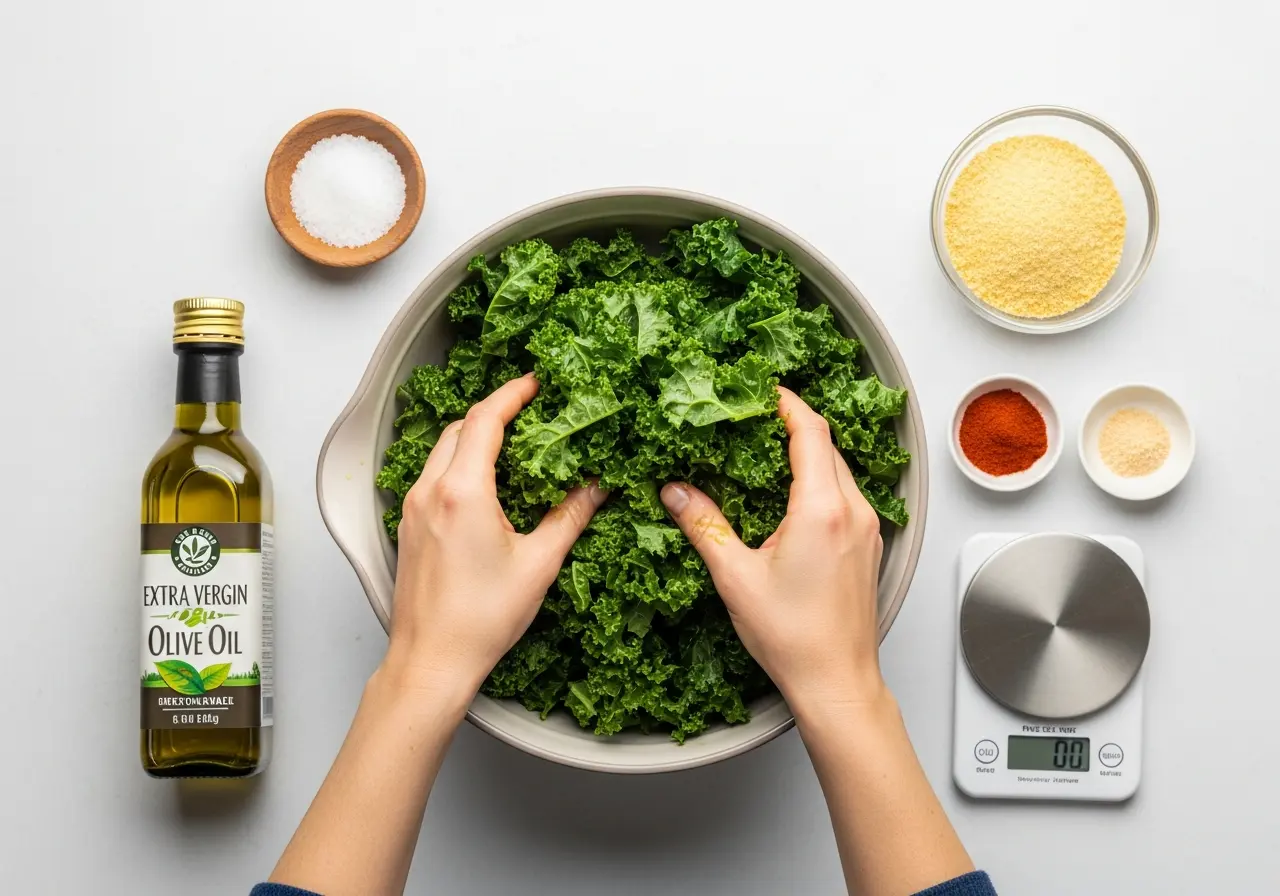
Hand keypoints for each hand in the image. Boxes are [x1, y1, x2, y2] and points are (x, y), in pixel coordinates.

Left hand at [384, 373, 607, 702]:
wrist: (431, 661)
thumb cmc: (480, 620)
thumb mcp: (540, 563)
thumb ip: (571, 515)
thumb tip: (597, 486)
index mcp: (462, 491)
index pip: (485, 419)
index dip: (512, 394)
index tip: (536, 383)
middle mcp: (430, 492)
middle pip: (459, 427)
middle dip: (494, 411)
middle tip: (530, 409)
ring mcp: (414, 509)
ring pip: (442, 450)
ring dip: (474, 436)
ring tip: (513, 441)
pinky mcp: (410, 528)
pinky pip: (433, 476)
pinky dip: (459, 463)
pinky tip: (487, 482)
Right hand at [660, 387, 883, 711]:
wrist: (836, 682)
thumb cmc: (794, 638)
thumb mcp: (735, 577)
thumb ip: (704, 525)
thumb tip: (677, 491)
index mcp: (822, 510)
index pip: (811, 431)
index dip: (786, 402)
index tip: (762, 390)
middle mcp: (853, 512)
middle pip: (827, 445)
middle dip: (793, 423)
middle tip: (754, 417)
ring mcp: (866, 530)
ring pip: (839, 470)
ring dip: (808, 453)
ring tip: (767, 451)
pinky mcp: (867, 547)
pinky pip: (846, 496)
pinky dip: (819, 482)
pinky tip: (790, 497)